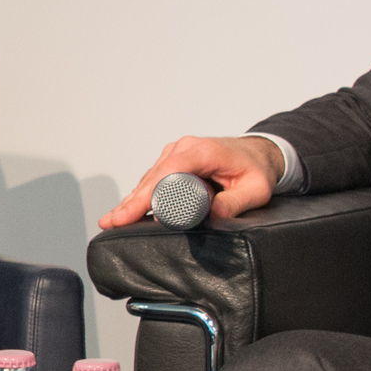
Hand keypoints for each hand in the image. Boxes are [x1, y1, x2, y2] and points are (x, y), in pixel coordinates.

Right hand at [97, 135, 285, 230]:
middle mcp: (184, 148)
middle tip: (110, 222)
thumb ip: (236, 202)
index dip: (146, 195)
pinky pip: (154, 179)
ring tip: (112, 220)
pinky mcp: (174, 162)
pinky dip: (141, 194)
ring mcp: (177, 153)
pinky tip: (127, 210)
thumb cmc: (257, 169)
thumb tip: (213, 215)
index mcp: (202, 151)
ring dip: (133, 200)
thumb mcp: (255, 189)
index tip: (129, 214)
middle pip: (151, 178)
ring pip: (149, 179)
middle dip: (130, 202)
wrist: (260, 154)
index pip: (167, 173)